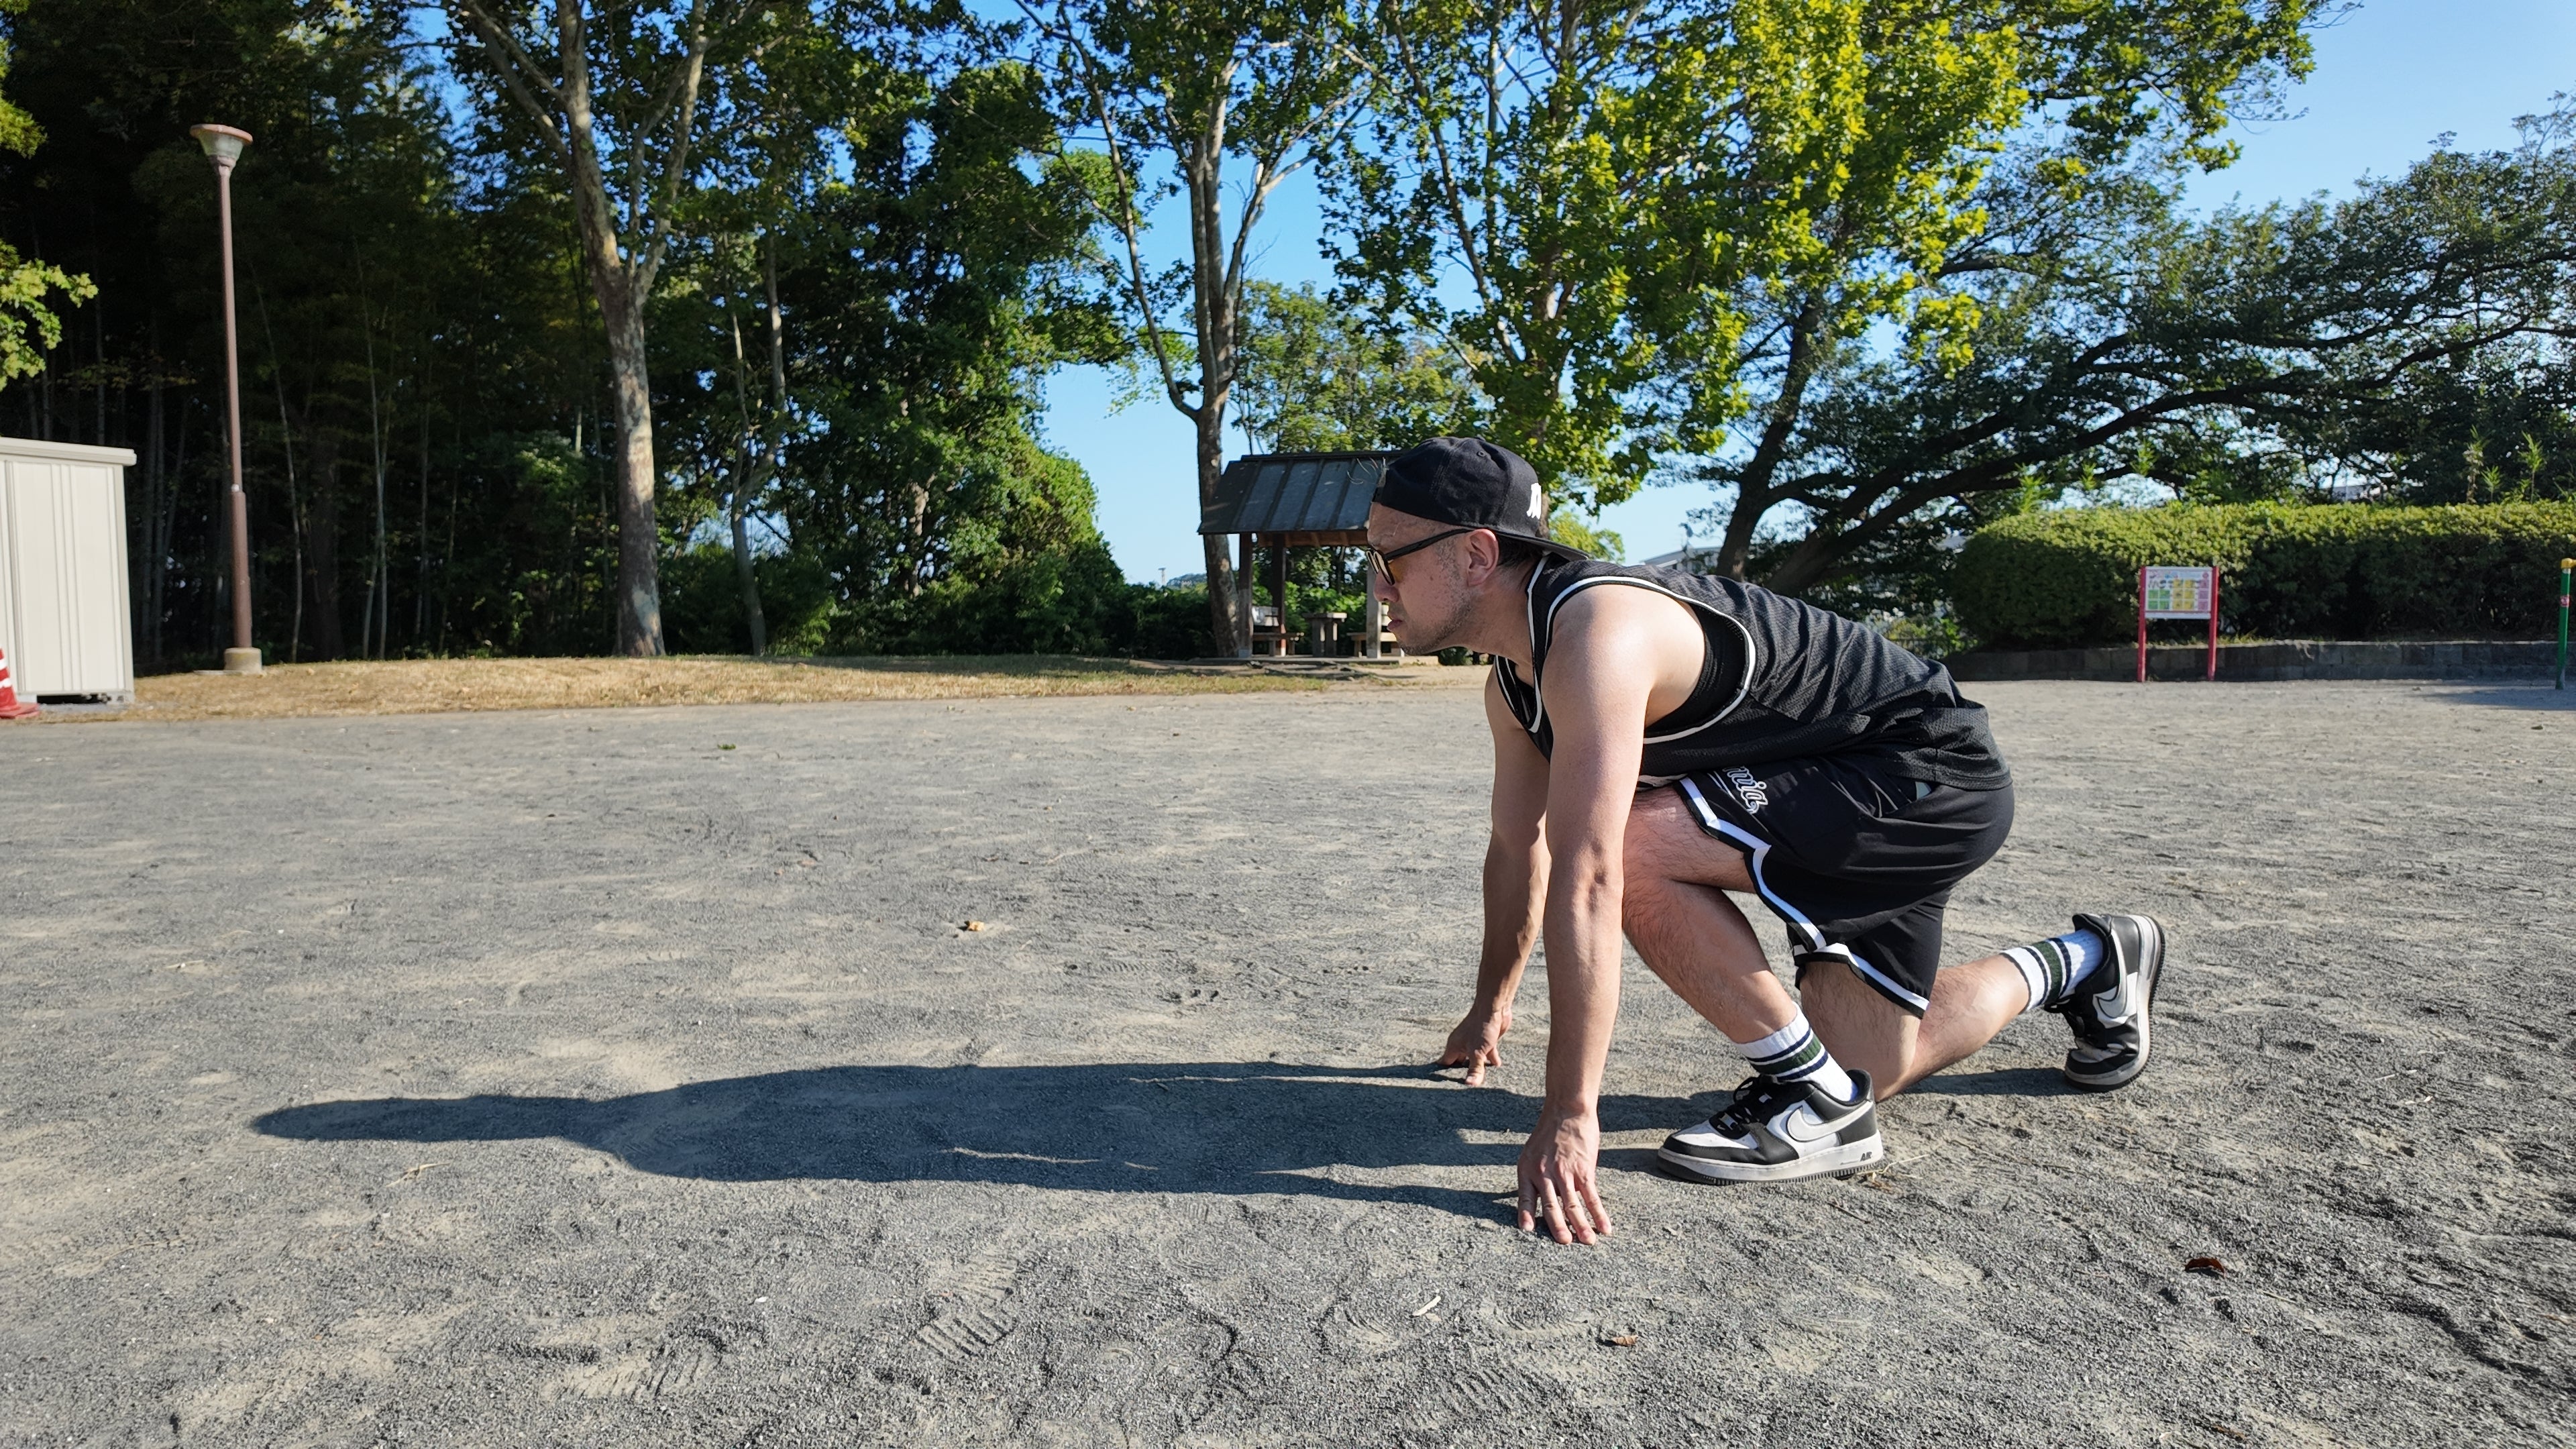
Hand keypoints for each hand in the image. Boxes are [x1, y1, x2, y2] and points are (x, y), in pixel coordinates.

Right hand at [1438, 1004, 1511, 1084]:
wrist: (1494, 1008)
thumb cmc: (1480, 1027)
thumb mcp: (1477, 1053)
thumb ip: (1474, 1069)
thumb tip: (1469, 1085)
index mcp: (1454, 1046)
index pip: (1445, 1063)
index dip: (1444, 1074)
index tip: (1444, 1085)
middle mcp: (1462, 1045)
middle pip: (1459, 1063)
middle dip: (1462, 1073)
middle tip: (1463, 1087)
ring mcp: (1474, 1042)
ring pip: (1474, 1059)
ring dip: (1479, 1067)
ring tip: (1481, 1081)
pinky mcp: (1486, 1040)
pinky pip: (1487, 1053)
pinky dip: (1491, 1059)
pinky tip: (1496, 1065)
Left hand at [1517, 1108, 1609, 1244]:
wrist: (1567, 1110)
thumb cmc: (1550, 1131)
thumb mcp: (1532, 1151)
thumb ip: (1535, 1175)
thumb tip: (1541, 1197)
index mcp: (1528, 1170)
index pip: (1525, 1197)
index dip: (1526, 1214)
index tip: (1527, 1230)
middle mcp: (1544, 1174)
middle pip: (1550, 1206)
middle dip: (1558, 1227)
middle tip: (1564, 1243)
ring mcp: (1565, 1173)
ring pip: (1572, 1205)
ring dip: (1581, 1226)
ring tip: (1588, 1242)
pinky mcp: (1584, 1170)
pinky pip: (1591, 1196)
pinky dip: (1599, 1213)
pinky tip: (1605, 1227)